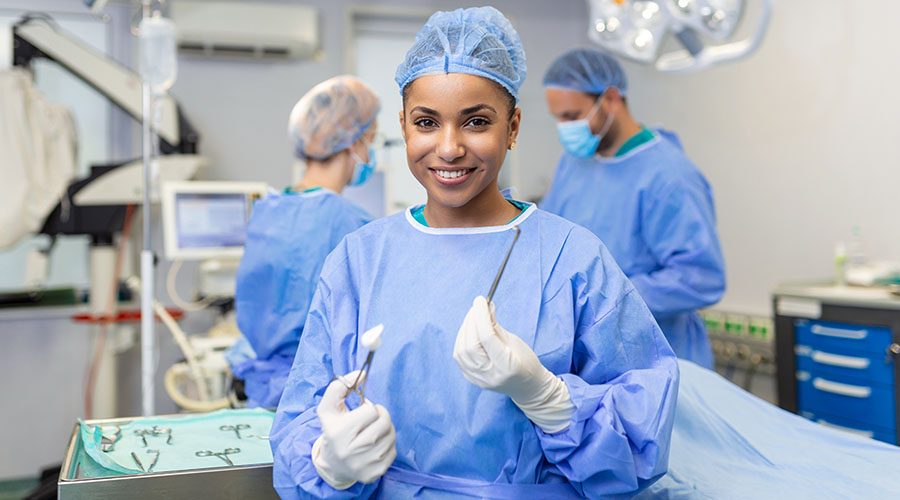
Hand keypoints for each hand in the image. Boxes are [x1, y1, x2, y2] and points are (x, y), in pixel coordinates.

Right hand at [312, 371, 396, 488]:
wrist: (332, 465)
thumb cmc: (333, 430)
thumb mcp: (329, 408)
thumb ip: (341, 386)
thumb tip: (362, 373)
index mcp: (338, 433)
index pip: (370, 411)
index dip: (369, 407)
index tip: (361, 411)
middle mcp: (350, 451)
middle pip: (384, 423)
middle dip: (381, 416)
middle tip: (373, 418)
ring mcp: (363, 465)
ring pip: (390, 437)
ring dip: (386, 429)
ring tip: (375, 430)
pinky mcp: (373, 475)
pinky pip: (393, 451)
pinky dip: (388, 444)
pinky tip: (376, 445)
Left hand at [453, 296, 573, 432]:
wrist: (528, 387)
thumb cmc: (526, 361)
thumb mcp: (514, 341)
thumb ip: (495, 326)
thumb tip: (484, 307)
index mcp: (507, 366)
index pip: (487, 338)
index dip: (481, 316)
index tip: (481, 300)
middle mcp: (490, 375)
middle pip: (471, 345)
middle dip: (471, 322)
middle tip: (477, 307)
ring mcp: (479, 380)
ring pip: (461, 351)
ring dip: (464, 330)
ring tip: (473, 317)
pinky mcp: (472, 379)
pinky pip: (460, 358)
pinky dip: (462, 341)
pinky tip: (469, 331)